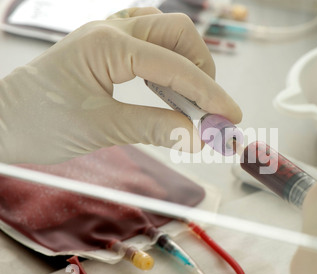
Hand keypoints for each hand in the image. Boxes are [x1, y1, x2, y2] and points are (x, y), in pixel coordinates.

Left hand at [0, 7, 241, 163]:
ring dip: (188, 62)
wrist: (4, 119)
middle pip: (179, 32)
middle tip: (207, 108)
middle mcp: (111, 29)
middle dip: (202, 69)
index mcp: (107, 44)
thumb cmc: (41, 122)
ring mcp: (110, 33)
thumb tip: (199, 137)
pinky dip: (171, 61)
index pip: (174, 65)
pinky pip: (152, 40)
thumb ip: (156, 129)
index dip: (208, 93)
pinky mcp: (109, 45)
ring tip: (191, 100)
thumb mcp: (102, 129)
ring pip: (168, 31)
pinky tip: (170, 86)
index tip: (230, 117)